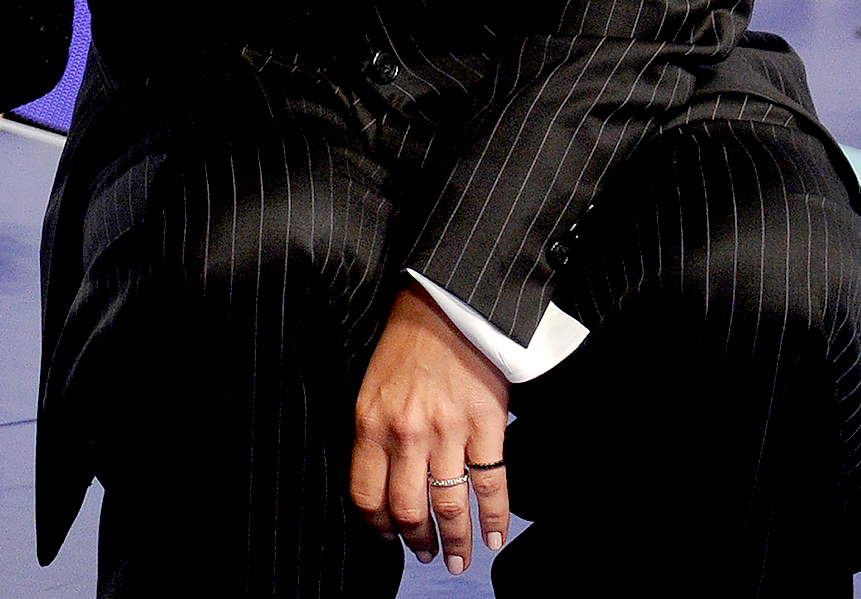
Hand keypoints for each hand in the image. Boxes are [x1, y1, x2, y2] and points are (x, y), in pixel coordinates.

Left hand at [350, 282, 510, 574]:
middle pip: (409, 510)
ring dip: (455, 542)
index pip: (366, 494)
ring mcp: (448, 431)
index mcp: (371, 421)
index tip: (387, 539)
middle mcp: (406, 432)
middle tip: (426, 554)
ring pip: (450, 506)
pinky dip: (493, 518)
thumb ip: (374, 433)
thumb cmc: (407, 342)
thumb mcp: (372, 385)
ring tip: (458, 558)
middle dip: (418, 542)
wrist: (446, 303)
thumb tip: (382, 482)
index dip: (377, 527)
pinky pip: (491, 485)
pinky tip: (493, 536)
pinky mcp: (486, 425)